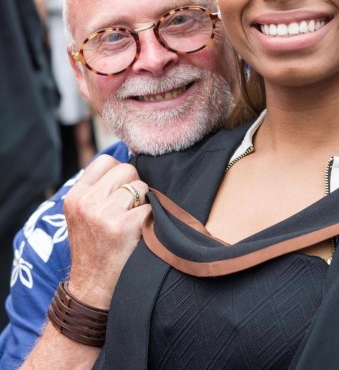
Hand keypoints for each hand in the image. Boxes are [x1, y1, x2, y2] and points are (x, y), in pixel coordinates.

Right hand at [63, 155, 149, 308]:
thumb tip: (129, 165)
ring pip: (140, 186)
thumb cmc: (95, 250)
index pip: (106, 160)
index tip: (121, 192)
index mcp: (75, 196)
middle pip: (127, 169)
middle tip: (129, 210)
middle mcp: (86, 202)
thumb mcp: (83, 215)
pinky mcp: (123, 226)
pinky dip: (151, 219)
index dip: (120, 173)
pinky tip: (140, 233)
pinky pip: (150, 207)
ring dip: (143, 202)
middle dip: (134, 186)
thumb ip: (98, 190)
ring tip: (132, 222)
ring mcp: (104, 214)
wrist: (92, 291)